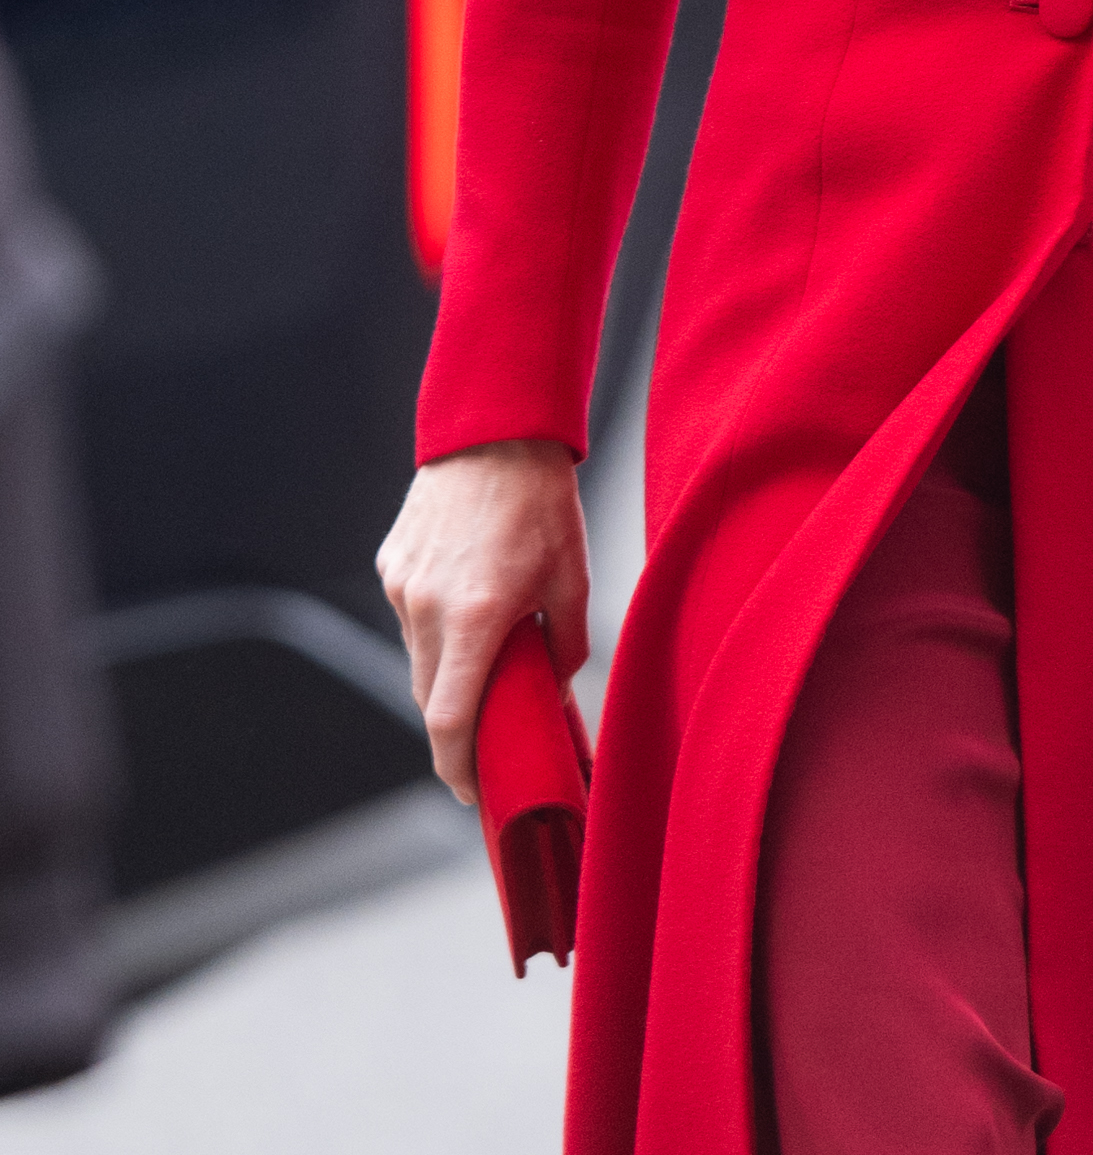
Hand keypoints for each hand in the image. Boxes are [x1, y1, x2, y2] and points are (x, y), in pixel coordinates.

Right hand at [377, 440, 589, 800]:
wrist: (496, 431)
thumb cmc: (542, 503)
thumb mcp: (571, 580)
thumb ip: (563, 648)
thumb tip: (552, 692)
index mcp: (475, 618)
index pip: (448, 722)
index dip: (457, 768)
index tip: (471, 790)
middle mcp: (427, 608)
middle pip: (429, 699)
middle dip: (456, 729)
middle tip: (489, 738)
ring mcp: (402, 586)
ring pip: (418, 659)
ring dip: (448, 673)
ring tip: (489, 655)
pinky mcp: (392, 565)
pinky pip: (410, 618)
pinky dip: (436, 629)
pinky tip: (469, 602)